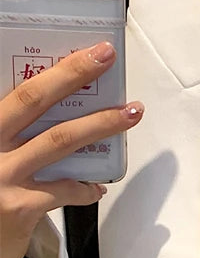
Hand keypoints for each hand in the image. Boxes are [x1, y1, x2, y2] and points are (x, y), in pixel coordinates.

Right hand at [0, 40, 144, 257]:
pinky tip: (96, 187)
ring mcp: (1, 174)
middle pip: (32, 98)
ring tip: (129, 113)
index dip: (48, 68)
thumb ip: (9, 135)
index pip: (12, 88)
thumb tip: (50, 113)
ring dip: (100, 124)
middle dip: (72, 73)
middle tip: (104, 56)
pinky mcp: (19, 206)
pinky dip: (84, 188)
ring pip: (59, 140)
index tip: (78, 51)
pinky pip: (65, 190)